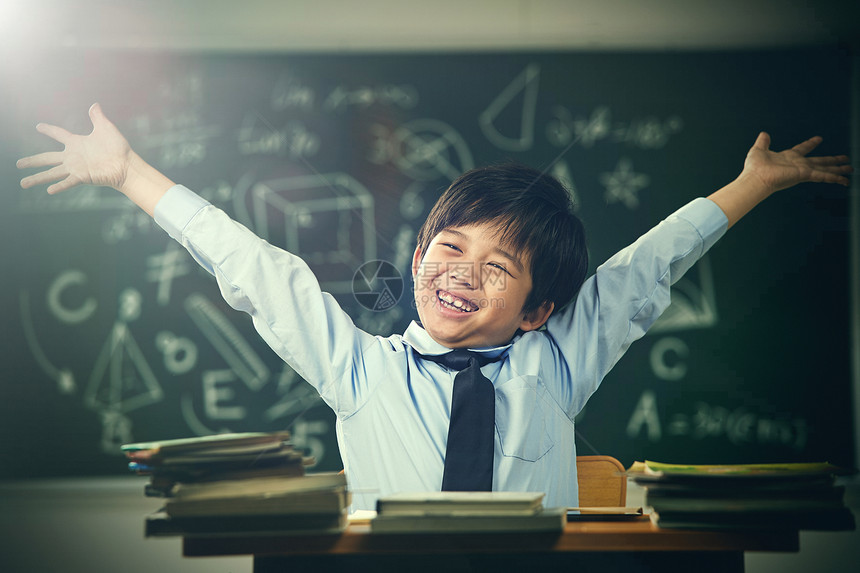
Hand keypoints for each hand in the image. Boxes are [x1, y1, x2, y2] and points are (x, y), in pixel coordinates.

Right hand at [17, 103, 132, 193]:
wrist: (127, 165)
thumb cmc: (118, 148)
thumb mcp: (106, 128)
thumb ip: (98, 117)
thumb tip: (94, 104)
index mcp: (77, 143)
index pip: (59, 134)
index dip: (49, 130)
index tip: (38, 126)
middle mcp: (73, 157)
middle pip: (47, 158)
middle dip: (32, 161)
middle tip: (18, 164)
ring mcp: (76, 168)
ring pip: (52, 173)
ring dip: (37, 178)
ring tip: (23, 183)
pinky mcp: (83, 177)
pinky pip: (68, 182)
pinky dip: (59, 186)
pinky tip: (49, 190)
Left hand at [741, 132, 851, 193]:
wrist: (755, 179)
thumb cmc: (754, 168)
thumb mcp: (759, 149)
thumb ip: (763, 142)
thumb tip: (764, 134)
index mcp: (788, 157)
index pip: (802, 149)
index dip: (810, 144)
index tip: (818, 139)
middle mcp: (797, 164)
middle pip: (819, 161)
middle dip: (832, 160)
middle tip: (844, 159)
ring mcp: (802, 170)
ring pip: (825, 169)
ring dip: (838, 170)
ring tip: (850, 168)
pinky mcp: (804, 175)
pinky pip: (822, 176)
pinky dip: (834, 178)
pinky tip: (844, 180)